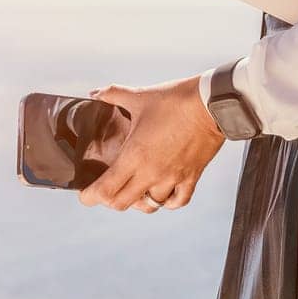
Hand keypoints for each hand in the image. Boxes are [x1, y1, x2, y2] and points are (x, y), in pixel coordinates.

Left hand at [78, 74, 225, 212]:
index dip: (91, 197)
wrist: (211, 104)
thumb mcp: (140, 97)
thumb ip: (113, 95)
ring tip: (135, 189)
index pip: (106, 190)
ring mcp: (172, 178)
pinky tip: (163, 194)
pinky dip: (167, 202)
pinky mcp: (191, 177)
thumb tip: (95, 93)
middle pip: (122, 203)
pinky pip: (177, 202)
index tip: (86, 195)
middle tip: (106, 191)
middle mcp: (151, 172)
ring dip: (139, 200)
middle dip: (109, 200)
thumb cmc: (175, 100)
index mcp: (135, 155)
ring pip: (150, 206)